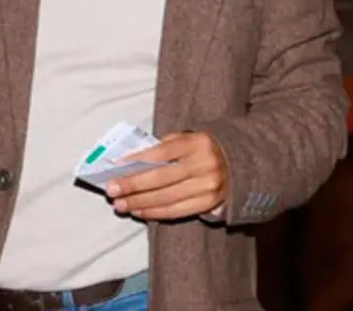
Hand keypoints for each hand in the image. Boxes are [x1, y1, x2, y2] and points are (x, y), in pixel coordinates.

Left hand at [105, 132, 228, 219]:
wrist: (241, 163)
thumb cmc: (204, 150)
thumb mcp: (189, 139)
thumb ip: (165, 148)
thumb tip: (131, 163)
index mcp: (198, 142)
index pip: (162, 152)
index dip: (137, 160)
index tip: (116, 167)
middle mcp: (205, 164)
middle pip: (161, 178)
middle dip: (132, 186)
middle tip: (111, 190)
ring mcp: (208, 186)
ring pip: (166, 198)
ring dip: (139, 203)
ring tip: (120, 204)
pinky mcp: (209, 203)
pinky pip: (176, 211)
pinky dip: (155, 212)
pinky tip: (139, 211)